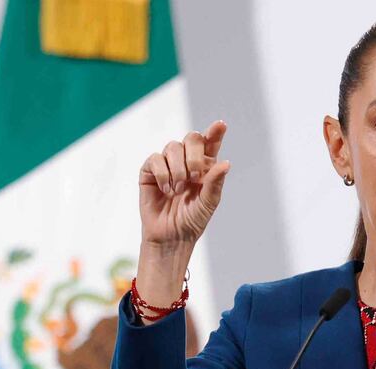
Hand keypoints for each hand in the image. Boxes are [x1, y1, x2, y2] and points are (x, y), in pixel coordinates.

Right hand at [138, 120, 230, 246]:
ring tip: (179, 190)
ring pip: (172, 147)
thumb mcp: (208, 203)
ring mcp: (167, 164)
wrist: (171, 236)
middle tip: (195, 177)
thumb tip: (226, 163)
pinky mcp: (150, 171)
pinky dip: (163, 174)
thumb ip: (215, 182)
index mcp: (205, 166)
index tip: (221, 125)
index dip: (215, 132)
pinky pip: (155, 159)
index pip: (210, 143)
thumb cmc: (192, 220)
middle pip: (191, 138)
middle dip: (194, 155)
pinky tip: (166, 190)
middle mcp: (186, 161)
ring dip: (178, 169)